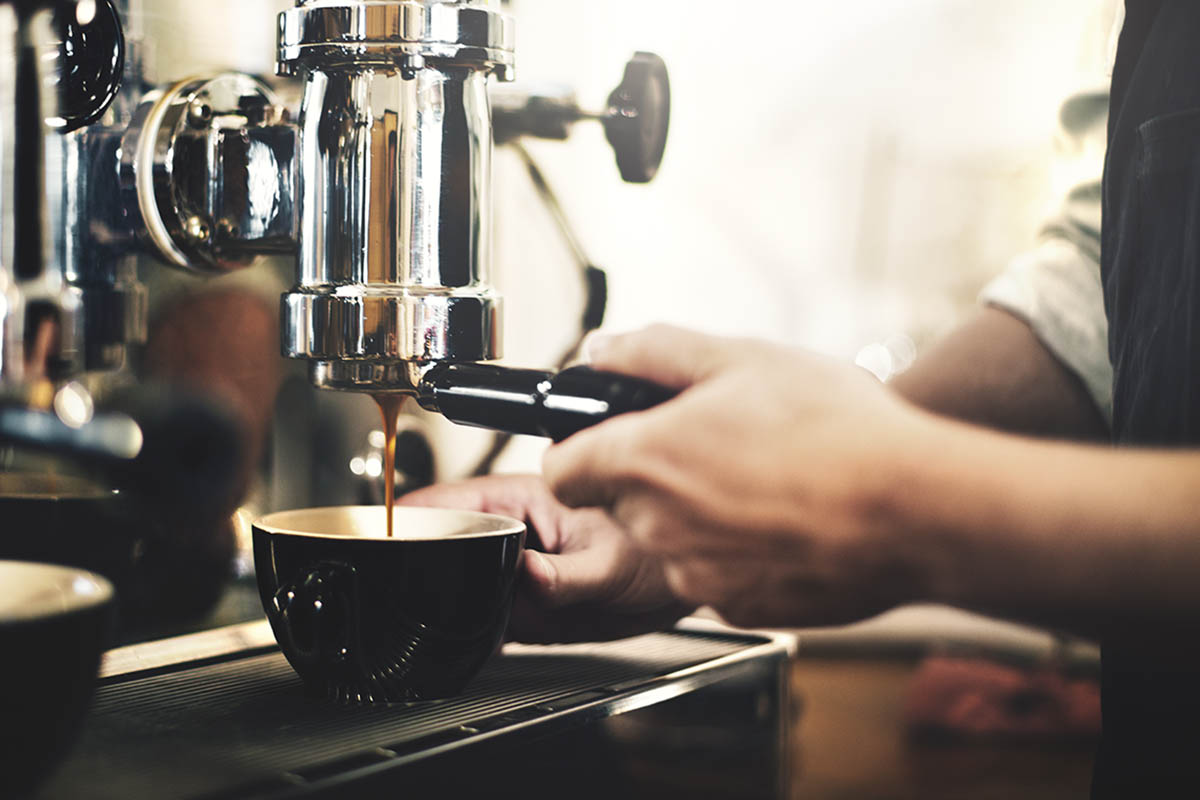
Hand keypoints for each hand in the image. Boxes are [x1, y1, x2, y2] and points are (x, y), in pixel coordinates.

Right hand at [398, 475, 693, 642]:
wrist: (679, 588)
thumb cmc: (655, 551)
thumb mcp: (610, 563)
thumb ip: (564, 576)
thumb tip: (525, 577)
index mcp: (520, 501)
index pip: (445, 502)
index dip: (406, 520)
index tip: (380, 541)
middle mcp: (509, 534)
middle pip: (440, 546)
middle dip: (418, 570)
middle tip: (405, 600)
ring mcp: (512, 571)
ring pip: (456, 585)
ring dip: (443, 605)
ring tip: (433, 624)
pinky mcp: (522, 607)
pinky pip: (481, 618)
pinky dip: (469, 633)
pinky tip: (466, 647)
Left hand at [543, 324, 943, 628]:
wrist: (916, 509)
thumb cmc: (837, 431)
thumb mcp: (742, 358)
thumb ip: (655, 351)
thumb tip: (605, 351)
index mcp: (646, 460)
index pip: (562, 468)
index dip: (580, 448)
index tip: (606, 438)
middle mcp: (659, 526)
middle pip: (621, 502)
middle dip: (654, 475)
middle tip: (716, 443)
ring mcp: (697, 575)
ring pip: (672, 541)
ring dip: (699, 514)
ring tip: (764, 480)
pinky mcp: (739, 608)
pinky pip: (718, 574)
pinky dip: (738, 551)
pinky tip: (786, 520)